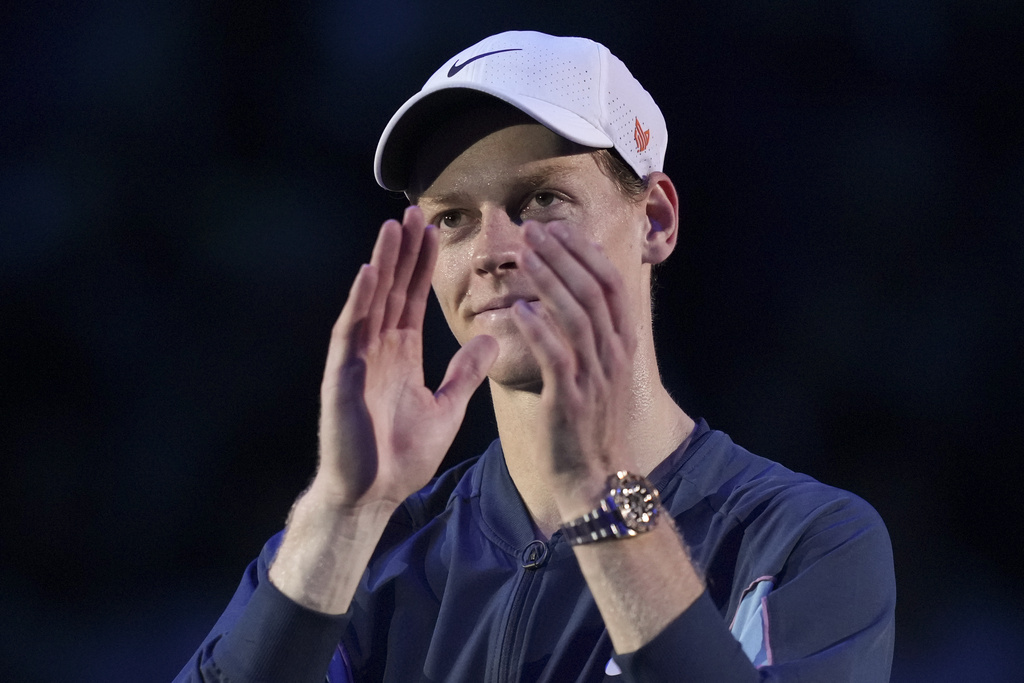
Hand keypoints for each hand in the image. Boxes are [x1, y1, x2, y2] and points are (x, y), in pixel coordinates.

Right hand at [314, 206, 497, 510]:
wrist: (373, 495)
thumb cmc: (403, 457)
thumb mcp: (447, 406)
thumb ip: (466, 372)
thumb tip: (490, 336)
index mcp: (402, 354)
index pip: (413, 299)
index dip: (422, 266)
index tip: (432, 232)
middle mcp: (378, 349)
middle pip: (392, 290)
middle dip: (403, 252)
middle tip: (412, 212)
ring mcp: (358, 360)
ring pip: (371, 302)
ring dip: (381, 264)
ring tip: (391, 227)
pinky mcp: (342, 376)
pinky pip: (351, 332)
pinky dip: (360, 302)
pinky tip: (369, 273)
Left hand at [510, 220, 637, 513]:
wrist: (591, 478)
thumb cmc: (587, 422)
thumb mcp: (597, 370)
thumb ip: (588, 331)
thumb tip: (568, 288)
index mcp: (621, 344)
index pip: (609, 284)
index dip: (584, 252)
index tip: (557, 228)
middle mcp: (614, 355)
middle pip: (593, 291)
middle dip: (564, 255)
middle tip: (534, 230)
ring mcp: (596, 377)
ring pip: (577, 317)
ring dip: (549, 282)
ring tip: (524, 256)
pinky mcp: (572, 400)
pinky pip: (557, 357)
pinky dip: (539, 331)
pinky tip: (519, 309)